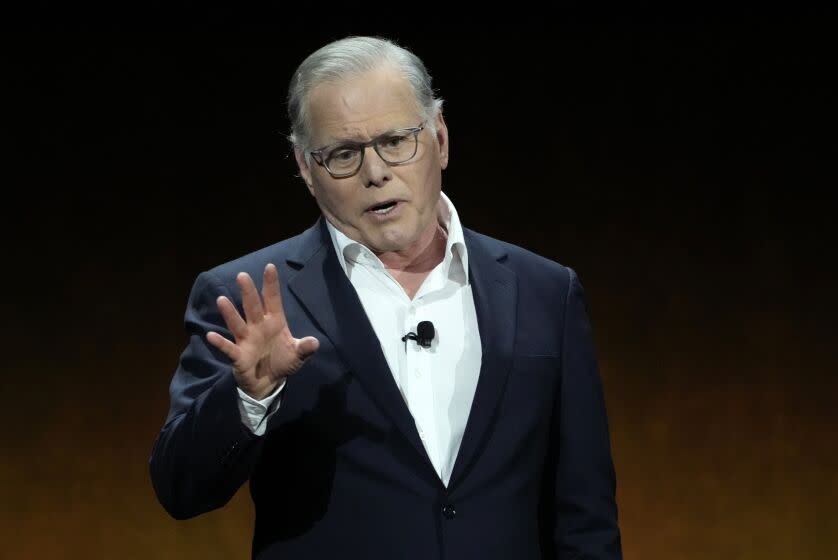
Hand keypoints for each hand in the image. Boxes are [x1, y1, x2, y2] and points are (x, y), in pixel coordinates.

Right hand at [206, 263, 318, 399]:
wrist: (268, 383)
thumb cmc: (282, 361)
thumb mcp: (297, 355)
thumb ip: (305, 348)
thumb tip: (315, 342)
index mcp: (274, 322)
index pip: (273, 300)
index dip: (271, 285)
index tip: (270, 267)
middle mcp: (258, 327)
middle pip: (252, 307)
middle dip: (248, 292)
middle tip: (242, 276)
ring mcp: (246, 340)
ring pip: (237, 323)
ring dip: (230, 313)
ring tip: (222, 300)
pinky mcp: (238, 355)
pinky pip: (228, 348)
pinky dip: (220, 343)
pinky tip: (211, 336)